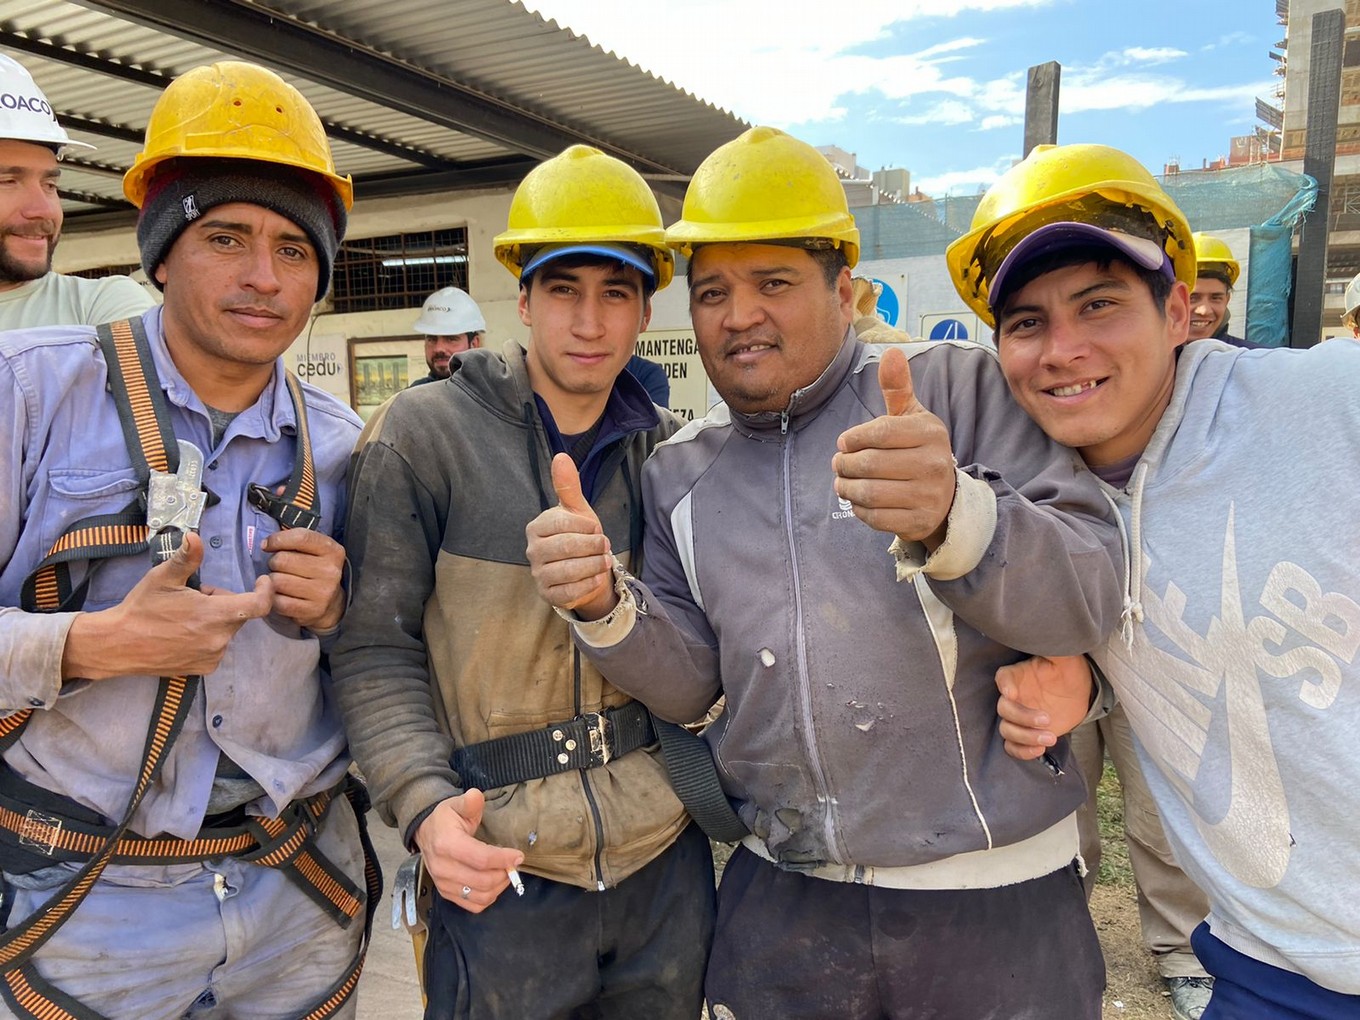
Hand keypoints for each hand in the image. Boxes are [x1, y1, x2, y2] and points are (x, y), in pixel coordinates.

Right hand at [61, 533, 272, 680]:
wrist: (117, 645)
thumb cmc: (141, 608)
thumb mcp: (163, 578)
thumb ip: (186, 558)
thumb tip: (194, 535)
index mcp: (214, 615)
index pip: (259, 605)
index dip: (266, 591)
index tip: (262, 581)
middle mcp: (219, 639)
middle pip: (238, 614)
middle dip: (223, 601)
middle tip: (196, 596)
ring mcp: (213, 656)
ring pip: (226, 630)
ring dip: (215, 620)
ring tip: (185, 616)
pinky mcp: (204, 669)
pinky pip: (216, 647)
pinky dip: (207, 637)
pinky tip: (183, 634)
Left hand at [260, 527, 346, 631]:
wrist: (331, 602)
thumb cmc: (314, 569)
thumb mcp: (313, 549)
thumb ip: (294, 540)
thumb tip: (265, 544)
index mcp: (332, 551)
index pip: (301, 537)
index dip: (277, 539)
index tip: (267, 545)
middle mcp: (330, 571)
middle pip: (282, 560)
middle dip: (274, 563)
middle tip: (282, 569)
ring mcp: (323, 592)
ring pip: (277, 581)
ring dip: (273, 582)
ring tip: (283, 582)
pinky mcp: (312, 611)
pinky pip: (277, 601)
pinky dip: (274, 598)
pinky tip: (283, 596)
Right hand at [414, 790, 524, 913]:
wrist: (425, 832)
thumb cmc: (445, 818)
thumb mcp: (456, 804)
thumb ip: (469, 802)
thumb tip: (476, 796)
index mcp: (446, 844)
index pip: (481, 859)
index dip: (503, 859)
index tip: (519, 855)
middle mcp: (443, 868)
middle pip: (483, 881)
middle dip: (504, 873)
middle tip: (513, 863)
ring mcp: (443, 884)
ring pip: (481, 896)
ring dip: (499, 887)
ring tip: (505, 872)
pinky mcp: (446, 894)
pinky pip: (473, 906)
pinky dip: (488, 897)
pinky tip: (493, 883)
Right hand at [525, 454, 616, 620]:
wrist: (586, 570)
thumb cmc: (580, 537)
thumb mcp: (578, 511)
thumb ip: (568, 487)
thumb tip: (561, 456)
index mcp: (537, 527)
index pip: (562, 523)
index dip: (586, 526)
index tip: (596, 528)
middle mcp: (532, 550)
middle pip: (566, 547)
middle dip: (593, 546)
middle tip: (605, 545)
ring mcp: (538, 574)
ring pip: (569, 571)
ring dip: (594, 566)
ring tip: (604, 561)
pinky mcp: (548, 595)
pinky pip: (569, 591)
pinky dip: (588, 584)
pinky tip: (596, 578)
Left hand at [832, 347, 955, 546]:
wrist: (945, 497)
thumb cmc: (918, 450)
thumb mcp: (911, 417)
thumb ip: (897, 388)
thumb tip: (892, 351)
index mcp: (930, 432)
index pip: (879, 432)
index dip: (852, 438)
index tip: (844, 443)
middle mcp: (934, 463)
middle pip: (869, 463)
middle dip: (844, 465)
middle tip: (839, 465)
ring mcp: (928, 495)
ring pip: (869, 492)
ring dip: (846, 488)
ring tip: (842, 482)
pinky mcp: (919, 521)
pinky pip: (875, 517)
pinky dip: (859, 509)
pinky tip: (858, 501)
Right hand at [996, 655, 1094, 759]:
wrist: (1077, 691)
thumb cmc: (1068, 670)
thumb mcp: (1065, 657)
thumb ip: (1055, 649)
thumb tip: (1050, 637)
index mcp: (1018, 676)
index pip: (1002, 678)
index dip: (1004, 686)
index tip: (1013, 693)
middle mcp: (1013, 697)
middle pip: (1003, 710)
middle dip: (1023, 718)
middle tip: (1047, 720)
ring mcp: (1018, 717)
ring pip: (1007, 731)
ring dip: (1025, 737)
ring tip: (1050, 737)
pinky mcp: (1026, 734)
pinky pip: (1012, 747)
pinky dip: (1022, 751)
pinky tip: (1041, 749)